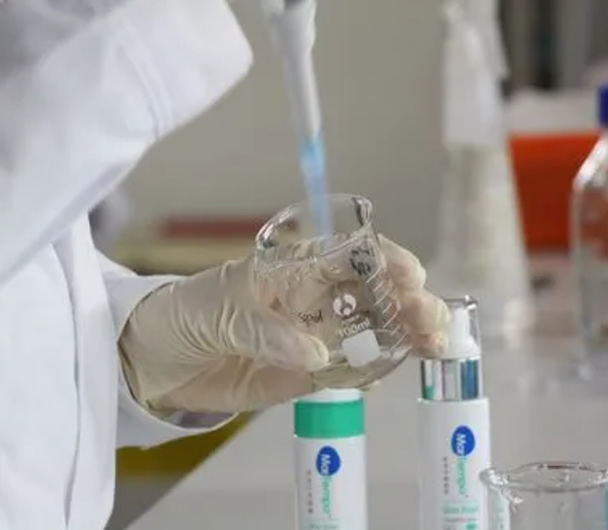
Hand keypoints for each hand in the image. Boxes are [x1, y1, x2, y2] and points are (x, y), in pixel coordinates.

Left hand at [119, 236, 448, 413]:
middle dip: (407, 300)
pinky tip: (393, 371)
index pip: (347, 256)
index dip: (383, 261)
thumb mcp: (217, 312)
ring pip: (370, 329)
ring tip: (433, 345)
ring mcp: (313, 336)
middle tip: (431, 319)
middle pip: (371, 292)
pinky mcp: (306, 373)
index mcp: (292, 269)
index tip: (410, 275)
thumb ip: (265, 331)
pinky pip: (349, 370)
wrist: (156, 361)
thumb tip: (315, 351)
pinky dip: (375, 369)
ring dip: (404, 333)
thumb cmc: (184, 315)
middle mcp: (311, 299)